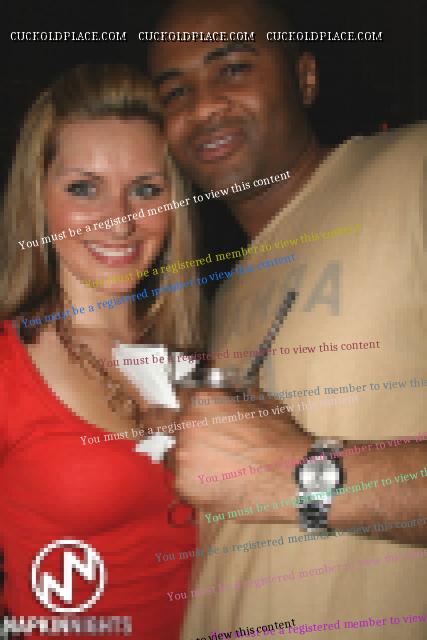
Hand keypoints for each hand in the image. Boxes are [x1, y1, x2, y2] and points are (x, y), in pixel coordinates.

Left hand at [169, 388, 311, 522]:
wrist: (294, 477)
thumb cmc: (281, 438)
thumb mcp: (259, 401)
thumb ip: (233, 395)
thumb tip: (226, 393)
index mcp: (201, 401)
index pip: (175, 395)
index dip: (179, 402)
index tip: (179, 409)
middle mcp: (186, 426)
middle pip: (156, 422)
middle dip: (160, 424)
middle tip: (170, 432)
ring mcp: (183, 458)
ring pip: (170, 454)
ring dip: (183, 457)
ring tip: (208, 466)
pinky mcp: (185, 486)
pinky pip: (181, 481)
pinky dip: (193, 481)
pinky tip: (215, 483)